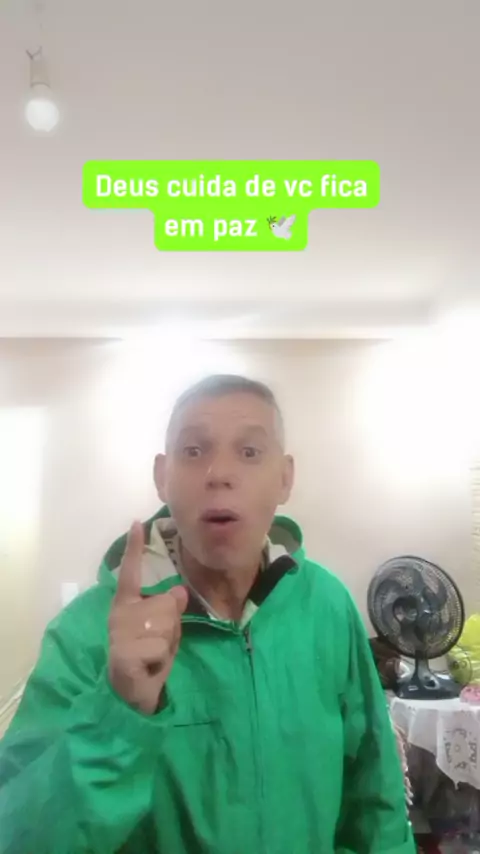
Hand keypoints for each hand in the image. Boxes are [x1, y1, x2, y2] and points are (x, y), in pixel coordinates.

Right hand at [108, 521, 187, 714]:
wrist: (135, 695)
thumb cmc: (150, 658)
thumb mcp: (166, 630)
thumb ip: (170, 609)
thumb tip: (179, 591)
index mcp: (127, 605)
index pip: (130, 573)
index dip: (134, 549)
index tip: (137, 523)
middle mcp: (119, 615)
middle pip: (165, 603)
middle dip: (172, 626)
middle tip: (159, 644)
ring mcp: (119, 634)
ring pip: (166, 624)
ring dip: (168, 643)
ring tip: (155, 656)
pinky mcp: (124, 654)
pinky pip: (161, 647)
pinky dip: (163, 659)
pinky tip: (150, 667)